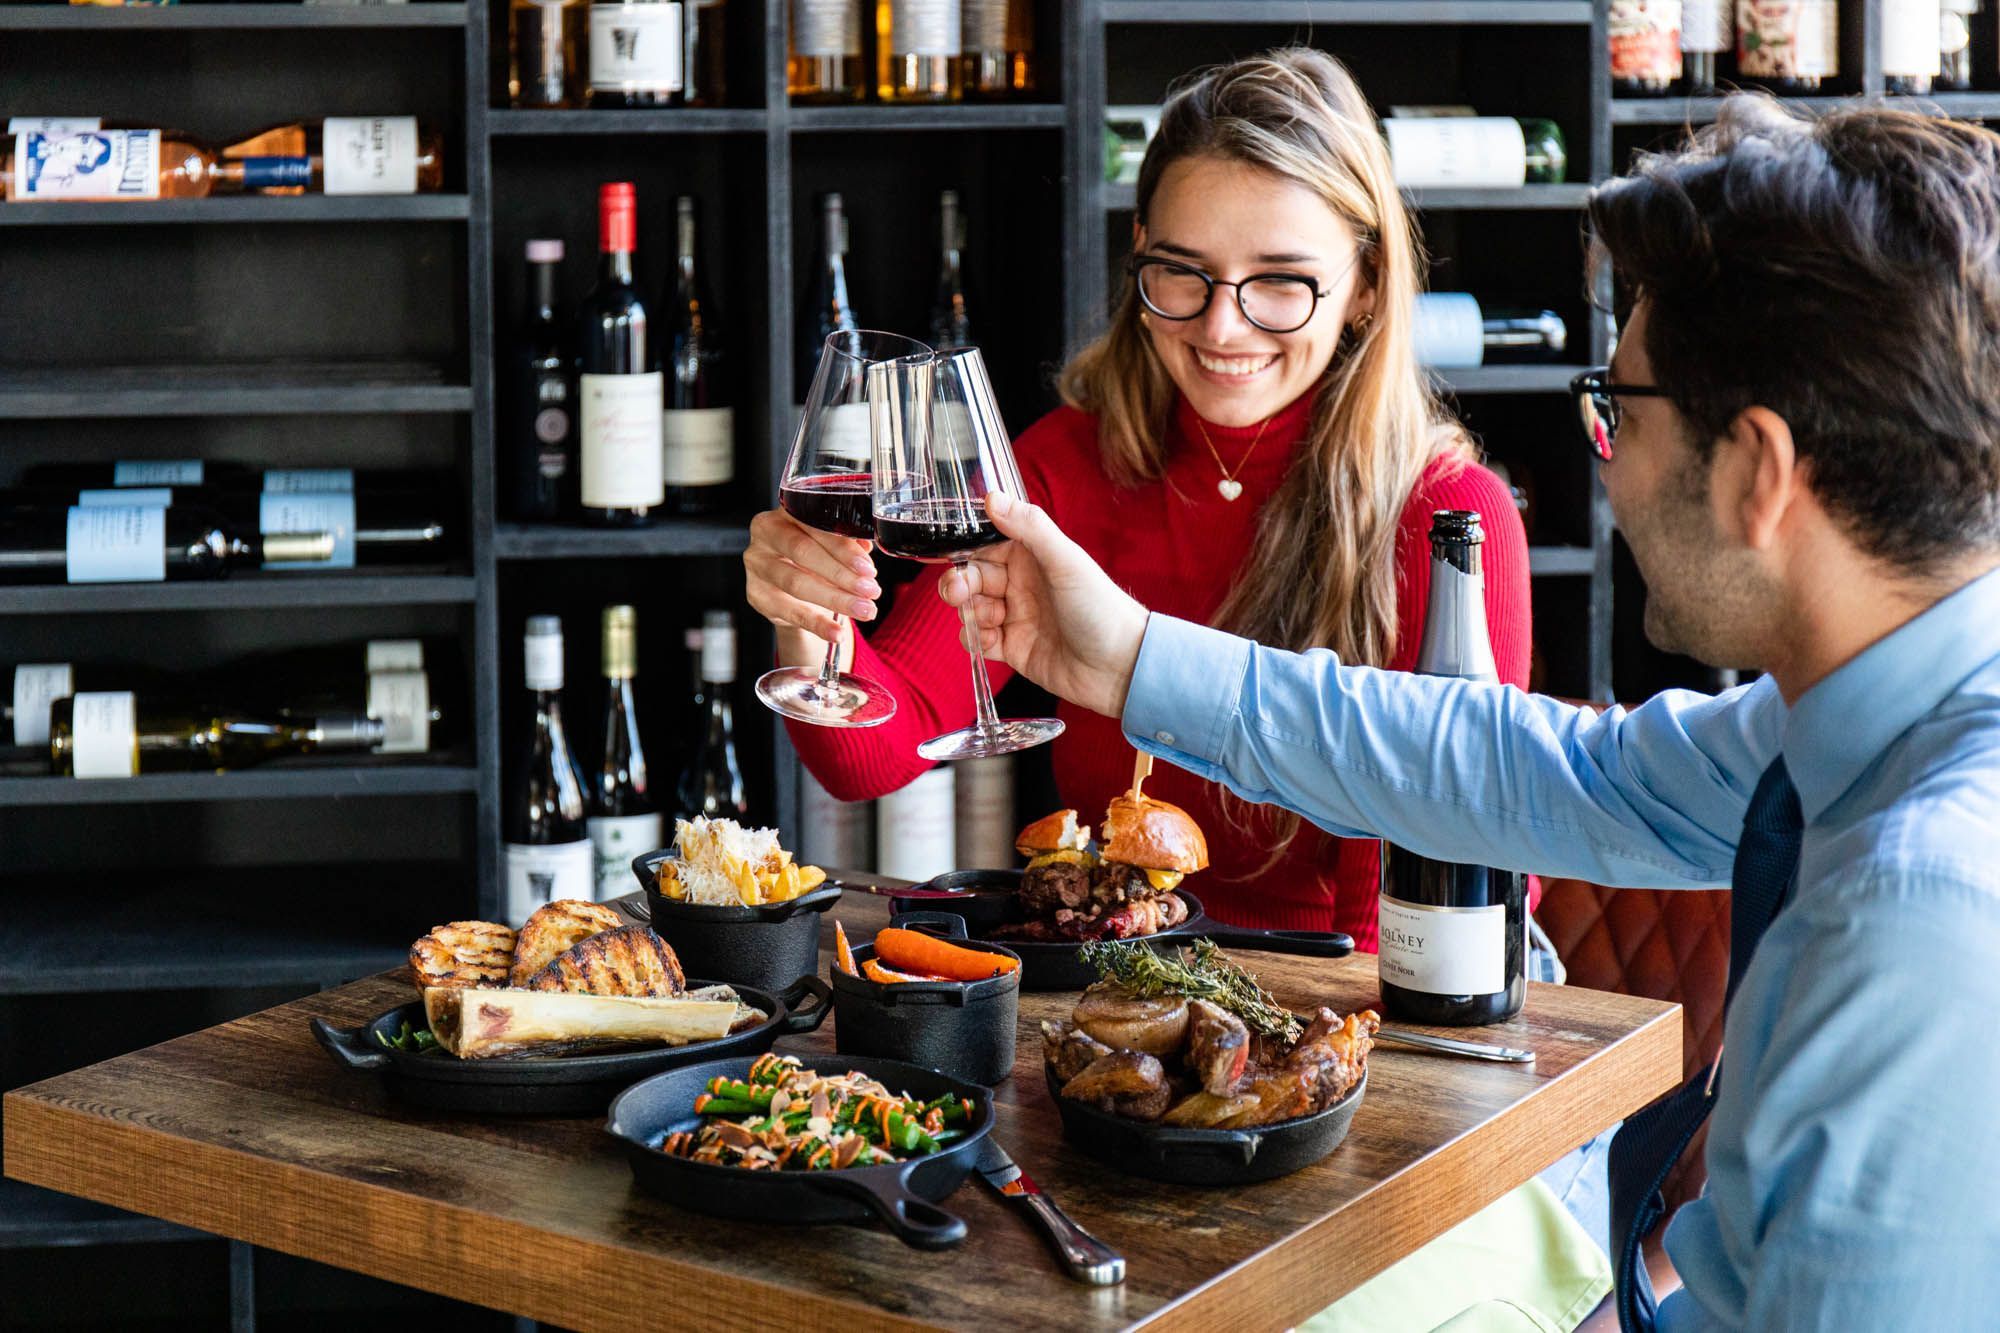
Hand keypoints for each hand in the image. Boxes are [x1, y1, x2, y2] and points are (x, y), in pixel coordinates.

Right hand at [743, 509, 880, 662]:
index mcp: (786, 511)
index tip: (868, 568)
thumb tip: (865, 549)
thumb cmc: (816, 554)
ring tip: (863, 610)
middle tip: (870, 590)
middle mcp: (765, 533)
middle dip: (841, 574)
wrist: (792, 585)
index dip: (843, 548)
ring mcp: (757, 564)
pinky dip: (817, 625)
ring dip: (835, 599)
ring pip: (796, 583)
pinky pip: (790, 612)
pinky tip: (837, 633)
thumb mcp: (832, 544)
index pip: (814, 525)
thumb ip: (848, 542)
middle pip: (803, 552)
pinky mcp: (756, 595)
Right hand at [938, 491, 1148, 718]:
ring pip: (971, 608)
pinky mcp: (1012, 649)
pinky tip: (992, 642)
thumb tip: (992, 497)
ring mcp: (1015, 617)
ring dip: (969, 612)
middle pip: (973, 576)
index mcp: (1033, 557)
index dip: (966, 547)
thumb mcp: (1065, 560)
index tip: (951, 551)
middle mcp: (1021, 584)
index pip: (987, 544)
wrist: (1120, 666)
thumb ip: (1029, 527)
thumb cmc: (1101, 607)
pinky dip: (975, 639)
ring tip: (990, 619)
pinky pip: (978, 640)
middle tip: (959, 592)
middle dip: (959, 582)